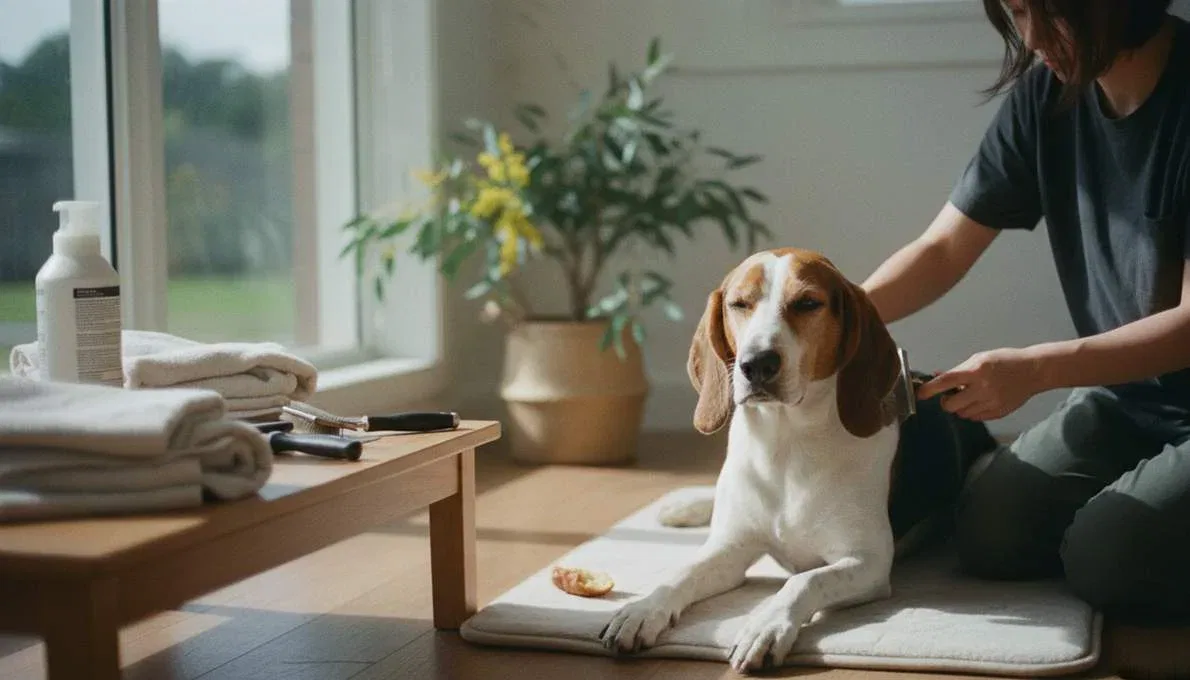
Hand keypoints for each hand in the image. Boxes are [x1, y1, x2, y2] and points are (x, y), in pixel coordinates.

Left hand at [917, 348, 1044, 420]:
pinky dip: (972, 411)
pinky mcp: (998, 413)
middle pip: (950, 406)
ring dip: (960, 406)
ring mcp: (991, 403)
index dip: (929, 389)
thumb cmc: (1004, 361)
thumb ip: (958, 370)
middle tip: (951, 394)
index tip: (920, 394)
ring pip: (962, 414)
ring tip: (969, 395)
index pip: (946, 382)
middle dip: (946, 402)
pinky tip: (980, 400)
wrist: (1033, 371)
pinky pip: (975, 418)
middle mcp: (982, 389)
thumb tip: (936, 377)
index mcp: (976, 371)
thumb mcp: (979, 359)